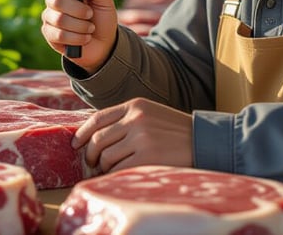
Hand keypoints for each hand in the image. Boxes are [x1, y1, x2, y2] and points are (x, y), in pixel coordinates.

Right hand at [41, 0, 117, 71]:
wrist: (104, 45)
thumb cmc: (103, 20)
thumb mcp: (105, 3)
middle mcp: (55, 1)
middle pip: (56, 0)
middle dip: (77, 9)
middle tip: (90, 14)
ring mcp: (50, 18)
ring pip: (59, 19)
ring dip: (80, 26)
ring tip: (90, 29)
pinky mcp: (49, 34)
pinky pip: (58, 35)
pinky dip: (76, 38)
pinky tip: (84, 38)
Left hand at [73, 98, 193, 173]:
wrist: (206, 140)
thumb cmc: (176, 131)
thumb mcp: (151, 114)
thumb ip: (127, 119)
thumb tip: (96, 136)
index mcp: (135, 105)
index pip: (97, 118)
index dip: (83, 133)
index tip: (76, 143)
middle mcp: (136, 119)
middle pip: (98, 139)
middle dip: (91, 155)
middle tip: (92, 164)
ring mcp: (141, 138)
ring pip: (106, 156)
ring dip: (104, 168)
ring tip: (108, 171)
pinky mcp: (147, 157)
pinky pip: (118, 170)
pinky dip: (114, 176)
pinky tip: (118, 176)